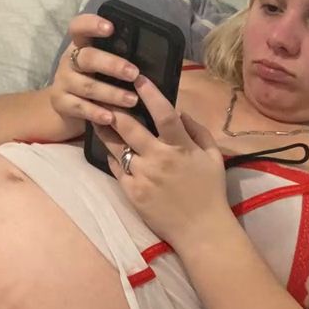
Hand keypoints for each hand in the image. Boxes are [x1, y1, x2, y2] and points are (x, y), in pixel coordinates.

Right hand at [49, 15, 142, 127]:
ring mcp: (62, 82)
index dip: (91, 24)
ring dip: (111, 93)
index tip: (110, 28)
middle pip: (88, 57)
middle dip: (112, 64)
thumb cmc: (95, 81)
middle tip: (134, 73)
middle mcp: (68, 61)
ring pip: (87, 86)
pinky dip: (96, 112)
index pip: (79, 27)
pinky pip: (80, 108)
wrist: (66, 109)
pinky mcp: (61, 103)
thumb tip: (153, 57)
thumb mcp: (103, 67)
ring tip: (132, 100)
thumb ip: (118, 58)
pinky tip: (110, 118)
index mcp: (80, 46)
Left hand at [94, 76, 229, 247]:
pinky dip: (112, 156)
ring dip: (105, 129)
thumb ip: (198, 131)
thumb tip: (180, 111)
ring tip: (96, 116)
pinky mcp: (132, 192)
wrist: (200, 230)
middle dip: (114, 108)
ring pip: (116, 147)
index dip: (149, 94)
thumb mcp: (212, 157)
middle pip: (129, 127)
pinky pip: (116, 168)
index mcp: (180, 148)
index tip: (138, 78)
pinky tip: (108, 147)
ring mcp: (142, 176)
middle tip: (103, 93)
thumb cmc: (210, 191)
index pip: (163, 114)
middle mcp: (158, 159)